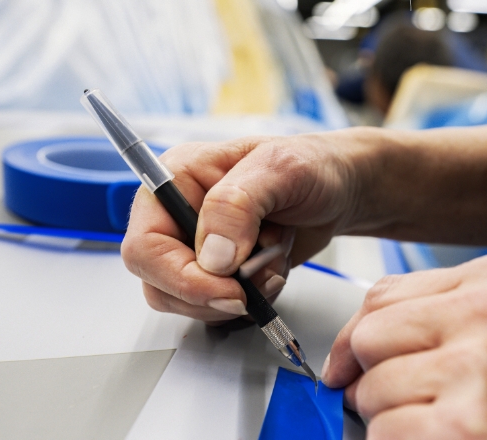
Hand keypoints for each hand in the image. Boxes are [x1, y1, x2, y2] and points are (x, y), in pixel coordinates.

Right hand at [121, 130, 370, 323]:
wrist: (341, 189)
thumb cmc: (313, 165)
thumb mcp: (280, 170)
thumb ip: (239, 205)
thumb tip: (211, 255)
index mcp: (175, 180)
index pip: (144, 246)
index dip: (180, 277)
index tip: (228, 290)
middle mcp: (177, 215)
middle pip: (160, 283)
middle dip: (214, 292)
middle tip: (257, 282)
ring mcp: (196, 247)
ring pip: (189, 301)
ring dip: (240, 294)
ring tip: (273, 257)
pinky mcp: (219, 272)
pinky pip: (219, 307)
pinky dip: (254, 300)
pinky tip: (273, 267)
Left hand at [322, 254, 486, 439]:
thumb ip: (439, 320)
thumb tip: (350, 349)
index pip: (383, 294)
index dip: (357, 338)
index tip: (351, 363)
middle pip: (369, 338)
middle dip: (374, 380)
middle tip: (417, 404)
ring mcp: (477, 369)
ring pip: (370, 391)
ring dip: (393, 421)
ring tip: (450, 426)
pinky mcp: (464, 425)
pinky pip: (384, 433)